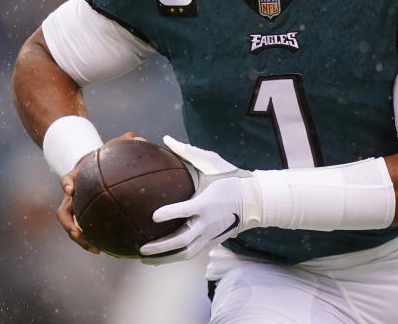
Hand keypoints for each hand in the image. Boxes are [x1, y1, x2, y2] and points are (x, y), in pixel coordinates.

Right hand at [56, 131, 141, 253]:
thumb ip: (126, 140)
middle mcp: (72, 196)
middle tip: (78, 233)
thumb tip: (142, 139)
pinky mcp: (84, 218)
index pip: (66, 180)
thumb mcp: (114, 145)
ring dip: (81, 240)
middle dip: (69, 225)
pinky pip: (88, 231)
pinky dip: (97, 241)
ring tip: (96, 250)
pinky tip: (115, 250)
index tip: (70, 189)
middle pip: (63, 213)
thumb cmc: (106, 155)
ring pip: (72, 228)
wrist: (93, 165)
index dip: (66, 184)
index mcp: (76, 177)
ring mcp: (76, 208)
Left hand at [139, 136, 260, 263]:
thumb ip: (188, 152)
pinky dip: (175, 257)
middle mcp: (207, 222)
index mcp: (205, 202)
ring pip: (186, 252)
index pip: (185, 210)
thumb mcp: (212, 162)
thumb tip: (166, 139)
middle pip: (181, 240)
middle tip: (142, 248)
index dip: (169, 214)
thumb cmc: (231, 179)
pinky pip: (191, 253)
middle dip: (161, 246)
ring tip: (147, 258)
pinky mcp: (212, 241)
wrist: (254, 200)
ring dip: (165, 258)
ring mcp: (210, 234)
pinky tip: (161, 258)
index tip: (153, 216)